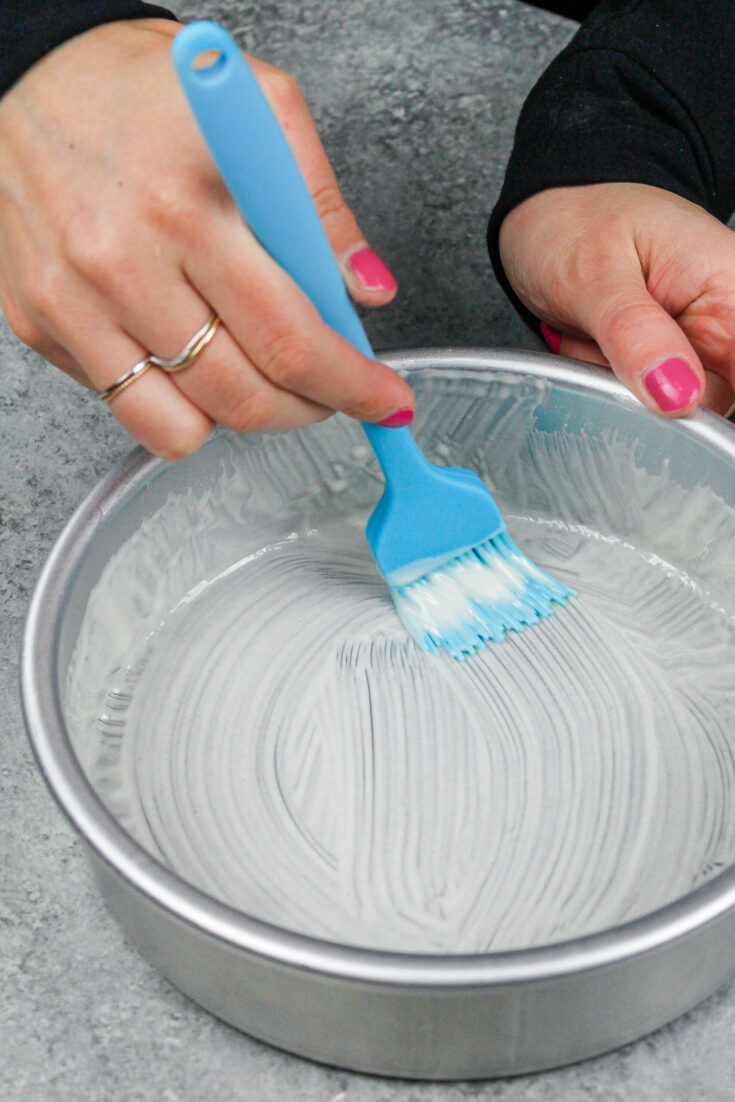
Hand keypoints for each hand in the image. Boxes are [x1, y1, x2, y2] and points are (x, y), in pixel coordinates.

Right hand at [0, 19, 412, 457]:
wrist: (31, 71)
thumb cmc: (146, 90)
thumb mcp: (262, 109)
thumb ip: (322, 208)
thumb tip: (365, 290)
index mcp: (184, 209)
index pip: (289, 338)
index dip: (351, 386)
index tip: (384, 400)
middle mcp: (120, 265)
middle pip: (241, 398)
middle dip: (309, 410)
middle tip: (330, 391)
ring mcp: (72, 305)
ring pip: (182, 428)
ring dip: (241, 418)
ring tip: (257, 372)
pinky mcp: (40, 325)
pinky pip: (129, 409)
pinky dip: (176, 404)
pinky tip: (189, 355)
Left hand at [499, 182, 734, 416]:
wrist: (545, 221)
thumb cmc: (574, 226)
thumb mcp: (593, 274)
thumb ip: (635, 335)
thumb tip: (680, 397)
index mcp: (730, 281)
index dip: (704, 391)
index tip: (664, 396)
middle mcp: (724, 318)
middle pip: (709, 400)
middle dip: (646, 390)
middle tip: (603, 344)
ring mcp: (696, 346)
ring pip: (671, 409)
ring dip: (621, 387)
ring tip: (595, 339)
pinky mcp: (667, 365)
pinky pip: (646, 403)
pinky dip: (612, 387)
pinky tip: (595, 352)